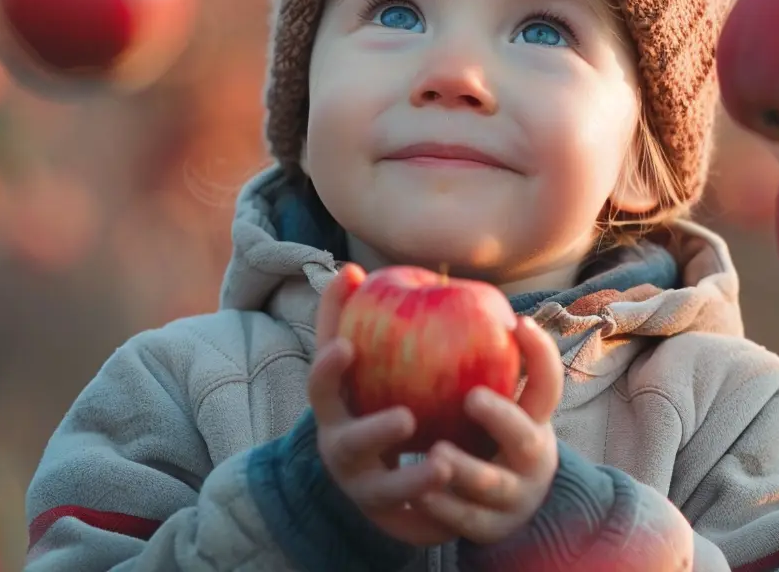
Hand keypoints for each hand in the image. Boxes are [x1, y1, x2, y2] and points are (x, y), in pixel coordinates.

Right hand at [308, 263, 455, 546]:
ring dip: (408, 476)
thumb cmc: (375, 395)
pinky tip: (455, 478)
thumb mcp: (370, 361)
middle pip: (345, 442)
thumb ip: (360, 318)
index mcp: (334, 407)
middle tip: (406, 418)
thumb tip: (353, 269)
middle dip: (370, 432)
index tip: (347, 346)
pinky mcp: (386, 509)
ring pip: (379, 486)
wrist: (380, 462)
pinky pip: (408, 509)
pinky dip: (429, 495)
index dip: (329, 366)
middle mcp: (340, 445)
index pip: (323, 384)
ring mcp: (361, 483)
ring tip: (441, 462)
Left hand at [416, 317, 563, 543]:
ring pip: (493, 485)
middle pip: (526, 436)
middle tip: (471, 397)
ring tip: (437, 453)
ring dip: (466, 469)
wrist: (499, 508)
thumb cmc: (482, 434)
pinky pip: (465, 520)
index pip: (547, 384)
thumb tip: (429, 284)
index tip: (518, 322)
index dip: (541, 355)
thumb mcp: (489, 398)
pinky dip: (444, 507)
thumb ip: (469, 356)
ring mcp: (513, 497)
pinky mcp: (487, 529)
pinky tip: (418, 491)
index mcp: (534, 420)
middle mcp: (531, 457)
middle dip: (503, 417)